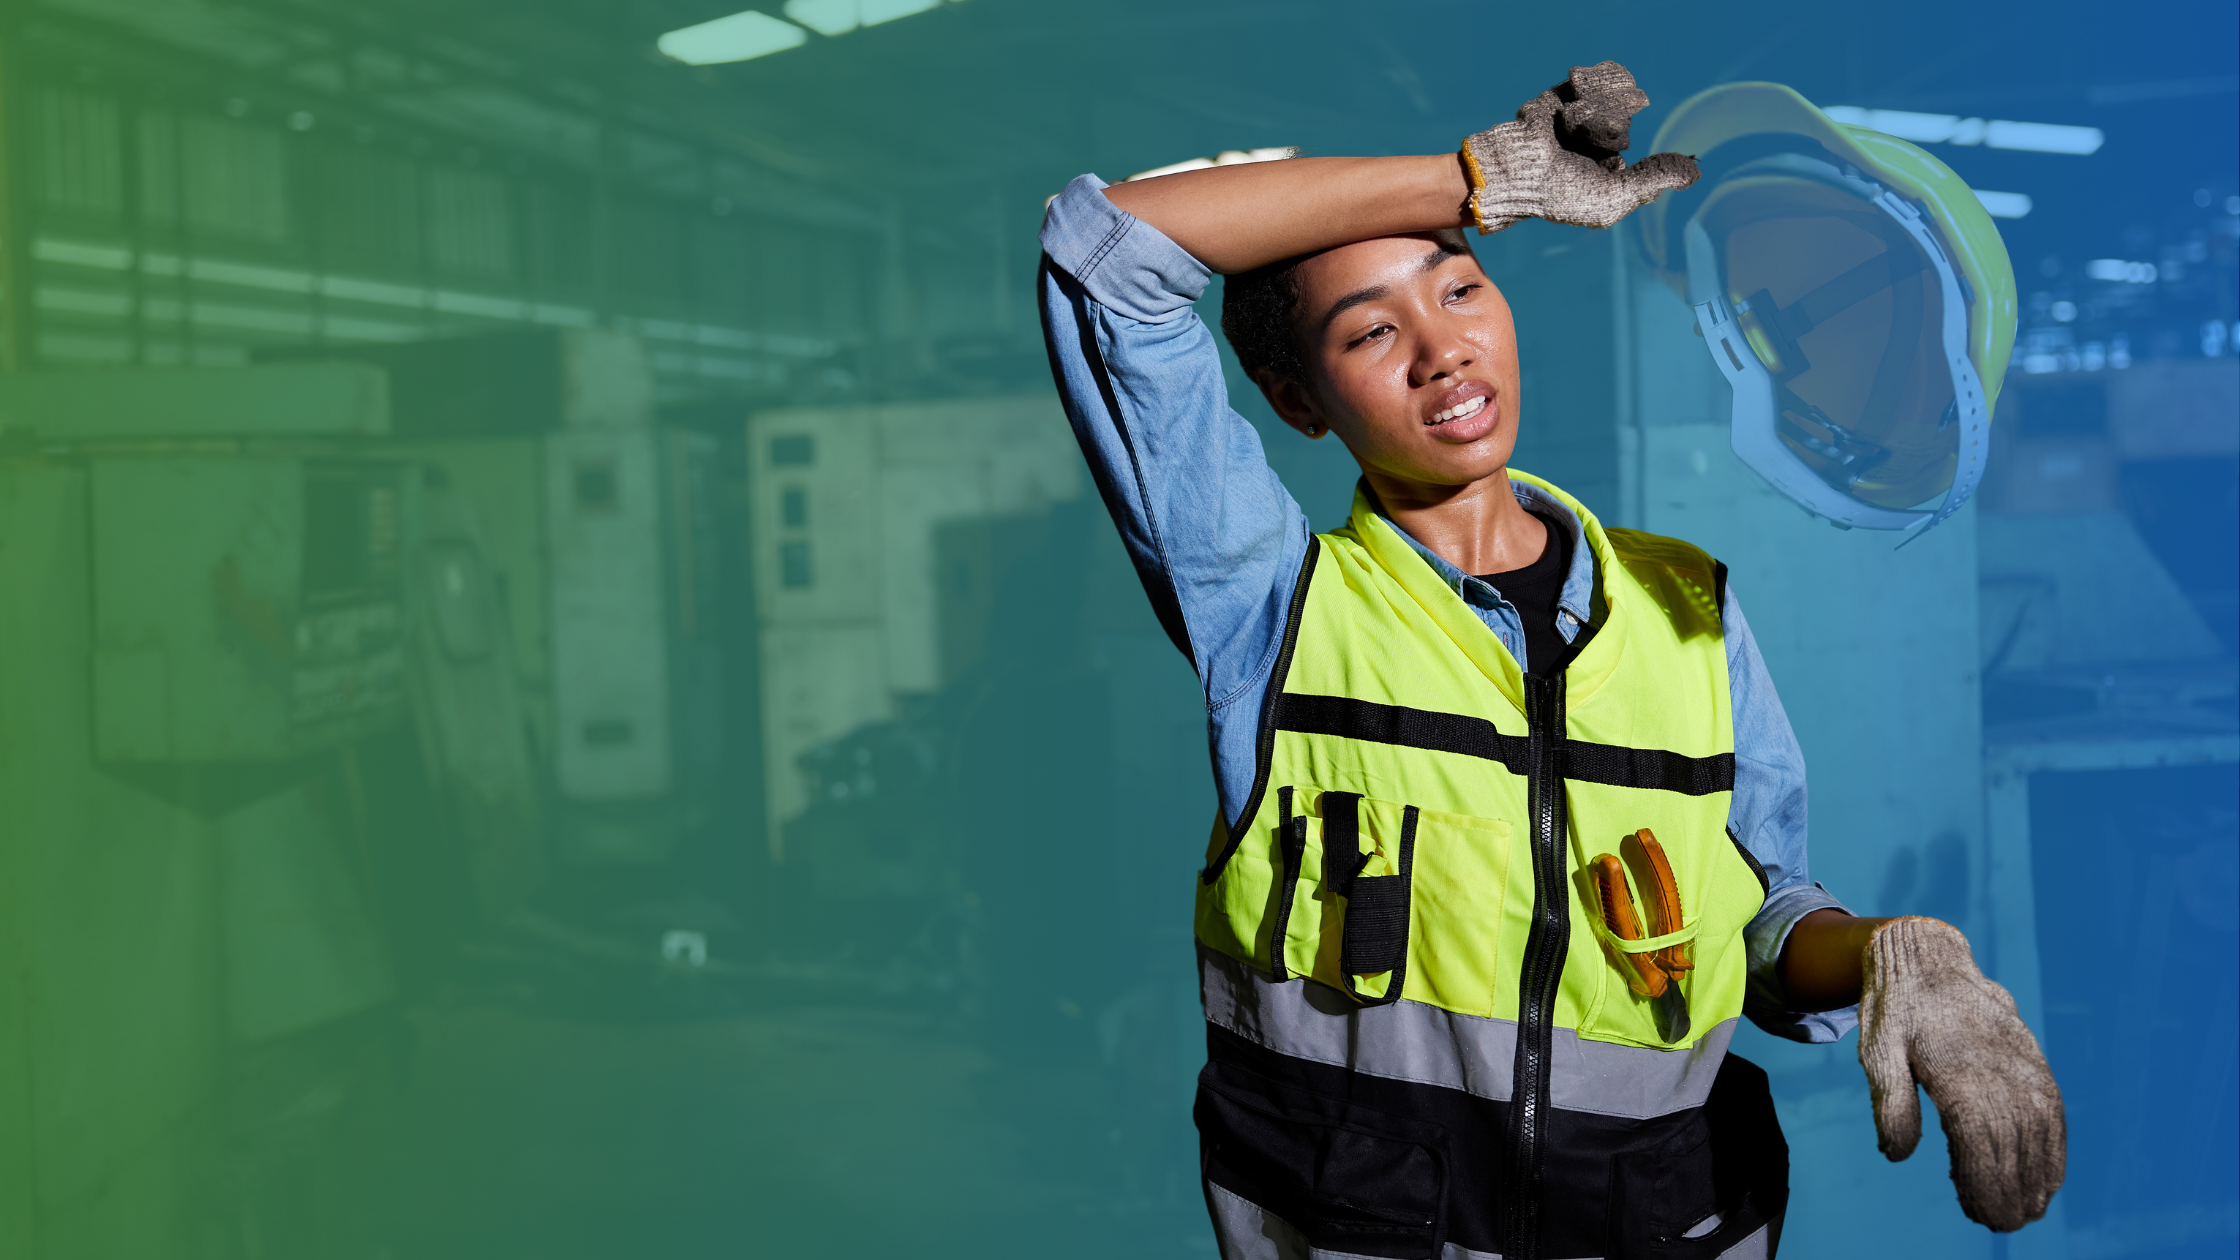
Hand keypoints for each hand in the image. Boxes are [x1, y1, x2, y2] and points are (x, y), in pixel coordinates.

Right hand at [1461, 61, 1699, 232]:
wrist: (1517, 168)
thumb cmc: (1563, 192)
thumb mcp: (1617, 196)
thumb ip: (1655, 179)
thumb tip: (1697, 171)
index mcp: (1608, 172)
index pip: (1636, 155)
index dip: (1631, 158)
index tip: (1612, 169)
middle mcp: (1596, 144)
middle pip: (1625, 121)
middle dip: (1610, 130)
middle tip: (1585, 147)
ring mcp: (1582, 120)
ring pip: (1612, 99)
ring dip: (1597, 110)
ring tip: (1574, 126)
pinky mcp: (1566, 97)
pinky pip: (1595, 80)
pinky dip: (1589, 87)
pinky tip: (1572, 100)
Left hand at [1858, 917, 2065, 1230]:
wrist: (1928, 960)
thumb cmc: (1897, 1011)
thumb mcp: (1877, 1051)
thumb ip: (1891, 1103)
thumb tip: (1896, 1156)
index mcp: (1958, 1072)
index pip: (1981, 1142)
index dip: (1984, 1184)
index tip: (1979, 1214)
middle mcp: (1998, 1070)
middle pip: (2014, 1145)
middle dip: (2010, 1192)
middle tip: (2000, 1224)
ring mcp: (2022, 1065)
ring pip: (2040, 1133)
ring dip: (2037, 1178)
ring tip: (2026, 1212)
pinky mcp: (2034, 1061)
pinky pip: (2054, 1110)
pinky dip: (2056, 1148)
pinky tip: (2050, 1178)